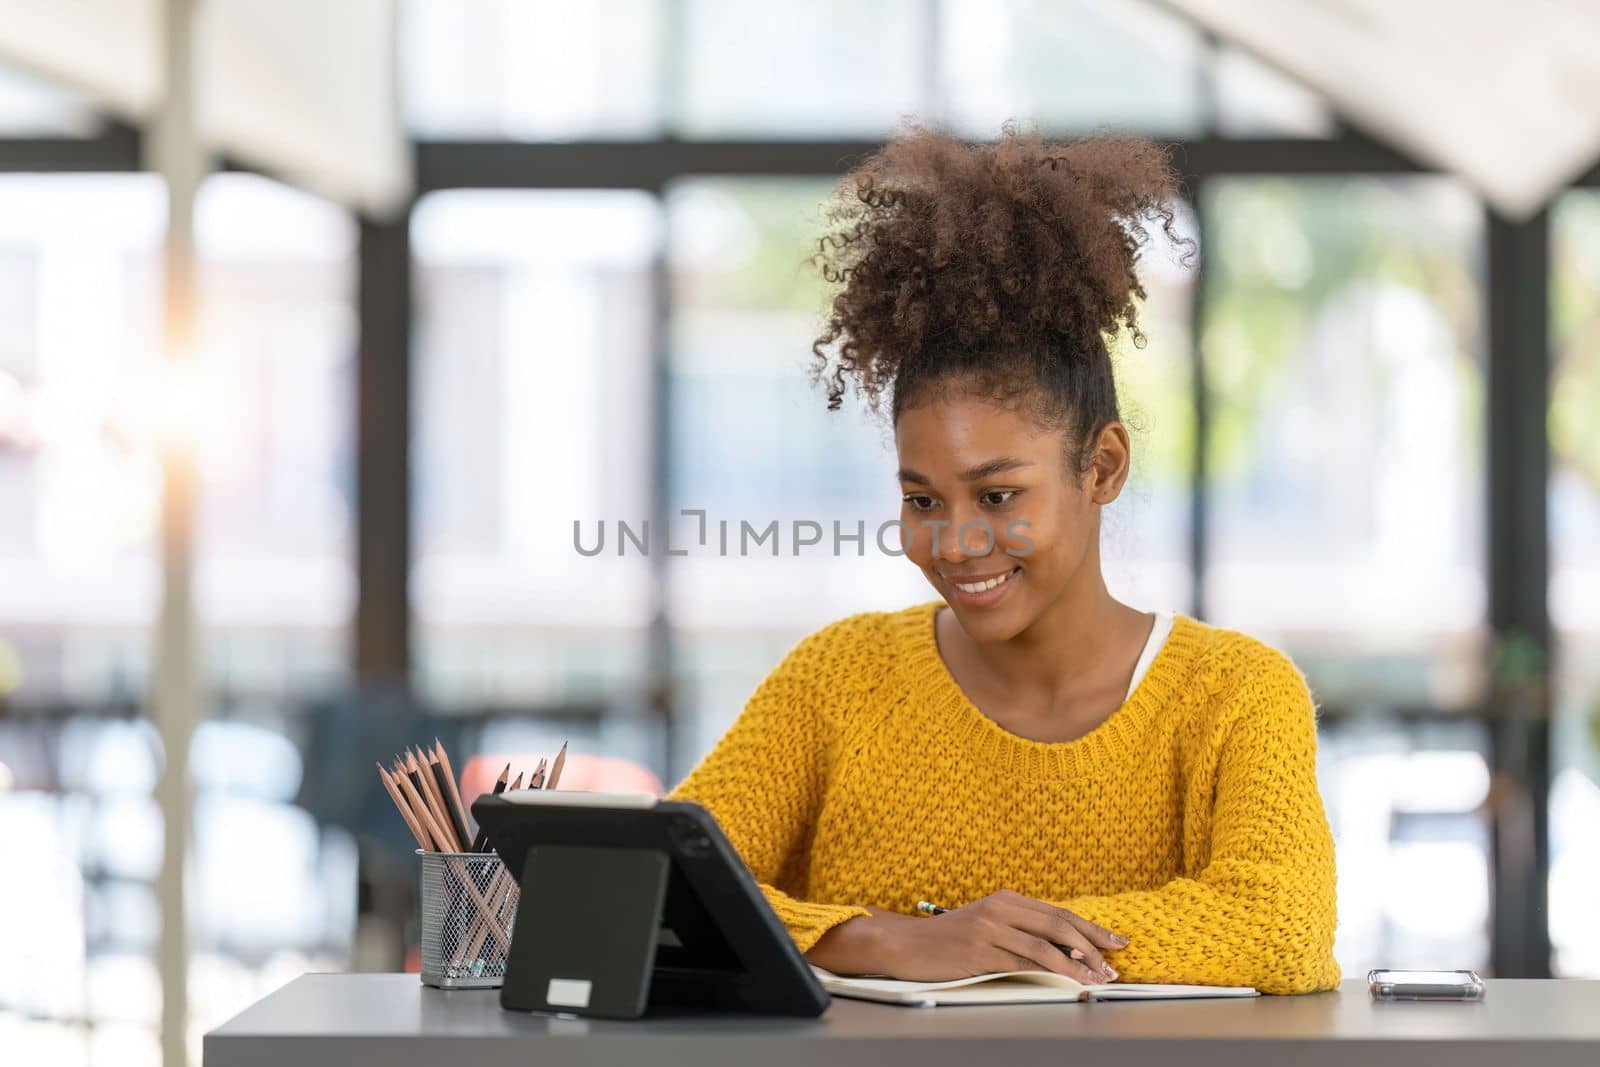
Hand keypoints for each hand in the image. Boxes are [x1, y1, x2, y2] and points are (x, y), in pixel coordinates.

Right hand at [809, 890, 1125, 983]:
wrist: (905, 945)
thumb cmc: (947, 940)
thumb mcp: (985, 925)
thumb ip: (1018, 929)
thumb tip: (1063, 948)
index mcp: (1005, 899)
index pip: (1058, 913)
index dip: (1090, 928)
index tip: (1115, 942)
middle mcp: (1000, 908)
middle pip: (1058, 925)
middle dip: (1092, 945)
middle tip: (1113, 965)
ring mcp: (990, 929)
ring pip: (1047, 945)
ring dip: (1078, 965)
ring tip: (1097, 980)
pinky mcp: (980, 951)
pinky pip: (1025, 962)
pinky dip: (1052, 972)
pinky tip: (1067, 982)